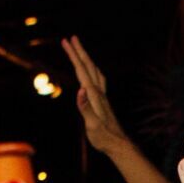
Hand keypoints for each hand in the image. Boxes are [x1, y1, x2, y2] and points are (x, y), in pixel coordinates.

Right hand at [64, 36, 128, 155]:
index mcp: (94, 95)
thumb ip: (85, 108)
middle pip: (88, 66)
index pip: (81, 70)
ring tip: (79, 50)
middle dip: (79, 51)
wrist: (118, 144)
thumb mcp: (92, 125)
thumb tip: (80, 91)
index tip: (65, 41)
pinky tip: (91, 72)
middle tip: (70, 38)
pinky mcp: (103, 101)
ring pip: (93, 71)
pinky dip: (91, 70)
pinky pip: (97, 79)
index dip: (73, 55)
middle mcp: (99, 92)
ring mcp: (102, 96)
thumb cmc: (104, 137)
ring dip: (85, 58)